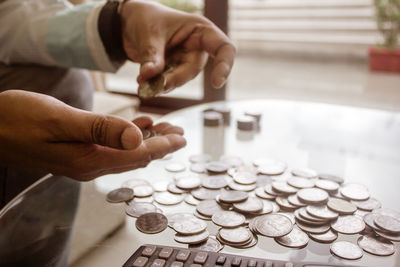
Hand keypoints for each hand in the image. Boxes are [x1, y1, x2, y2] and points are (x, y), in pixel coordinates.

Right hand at [0, 90, 185, 180]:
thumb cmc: (17, 120)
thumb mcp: (61, 119)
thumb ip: (101, 129)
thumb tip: (138, 137)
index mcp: (90, 159)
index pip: (138, 154)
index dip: (163, 145)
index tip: (181, 137)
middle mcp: (90, 165)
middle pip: (136, 156)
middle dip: (161, 144)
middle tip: (179, 131)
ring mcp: (83, 161)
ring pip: (126, 153)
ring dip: (147, 140)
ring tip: (166, 127)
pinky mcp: (77, 152)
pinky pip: (111, 148)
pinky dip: (128, 137)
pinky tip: (137, 125)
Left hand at [120, 0, 235, 90]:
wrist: (128, 23)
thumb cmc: (145, 18)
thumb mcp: (148, 33)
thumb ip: (151, 55)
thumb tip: (149, 76)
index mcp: (200, 30)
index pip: (223, 48)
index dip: (224, 66)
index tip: (216, 83)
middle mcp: (196, 47)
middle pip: (194, 69)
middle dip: (175, 78)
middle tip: (155, 85)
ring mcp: (184, 60)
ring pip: (180, 79)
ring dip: (163, 84)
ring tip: (143, 85)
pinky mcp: (172, 70)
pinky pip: (168, 82)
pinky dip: (156, 85)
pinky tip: (143, 84)